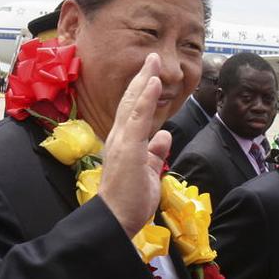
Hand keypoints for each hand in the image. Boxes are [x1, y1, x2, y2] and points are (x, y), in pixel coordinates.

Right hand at [97, 53, 170, 237]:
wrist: (115, 220)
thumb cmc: (129, 202)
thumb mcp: (148, 172)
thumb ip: (154, 153)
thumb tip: (164, 136)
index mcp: (124, 143)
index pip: (133, 112)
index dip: (142, 91)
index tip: (151, 74)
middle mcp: (119, 138)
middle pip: (131, 101)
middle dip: (142, 78)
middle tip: (152, 57)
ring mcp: (122, 141)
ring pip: (133, 104)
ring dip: (144, 80)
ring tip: (153, 61)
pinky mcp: (128, 148)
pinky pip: (139, 118)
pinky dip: (145, 98)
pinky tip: (152, 82)